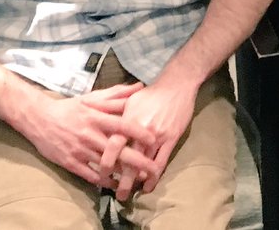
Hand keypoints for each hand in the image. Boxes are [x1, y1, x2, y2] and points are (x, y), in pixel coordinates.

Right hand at [20, 83, 157, 186]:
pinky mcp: (70, 163)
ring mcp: (80, 150)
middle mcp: (90, 135)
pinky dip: (104, 181)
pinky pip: (90, 175)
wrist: (40, 119)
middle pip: (118, 150)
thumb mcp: (93, 98)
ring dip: (123, 174)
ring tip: (139, 179)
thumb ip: (117, 94)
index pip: (122, 125)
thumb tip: (139, 86)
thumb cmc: (71, 108)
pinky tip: (116, 184)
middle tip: (153, 168)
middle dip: (137, 161)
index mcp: (97, 117)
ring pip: (106, 165)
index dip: (139, 133)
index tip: (154, 140)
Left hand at [102, 79, 198, 197]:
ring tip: (128, 193)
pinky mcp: (171, 139)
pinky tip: (149, 186)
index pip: (114, 145)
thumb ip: (114, 116)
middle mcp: (141, 131)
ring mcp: (157, 136)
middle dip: (121, 179)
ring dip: (136, 181)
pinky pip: (161, 162)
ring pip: (144, 164)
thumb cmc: (152, 93)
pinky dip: (154, 176)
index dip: (106, 161)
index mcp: (128, 120)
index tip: (101, 174)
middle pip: (128, 160)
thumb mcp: (129, 100)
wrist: (177, 85)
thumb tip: (101, 124)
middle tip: (115, 194)